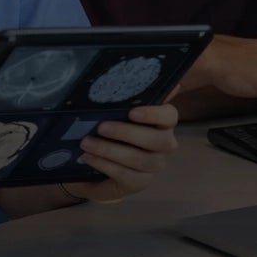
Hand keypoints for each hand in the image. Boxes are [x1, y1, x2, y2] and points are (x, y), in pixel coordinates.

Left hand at [60, 103, 179, 203]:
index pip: (170, 115)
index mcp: (163, 123)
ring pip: (140, 159)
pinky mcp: (140, 183)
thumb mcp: (116, 115)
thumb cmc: (112, 134)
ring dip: (111, 150)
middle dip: (128, 133)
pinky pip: (126, 175)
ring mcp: (154, 166)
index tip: (132, 112)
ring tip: (86, 143)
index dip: (154, 114)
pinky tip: (89, 157)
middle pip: (158, 140)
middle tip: (101, 127)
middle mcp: (165, 144)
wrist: (97, 167)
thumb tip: (141, 73)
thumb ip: (128, 98)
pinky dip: (105, 165)